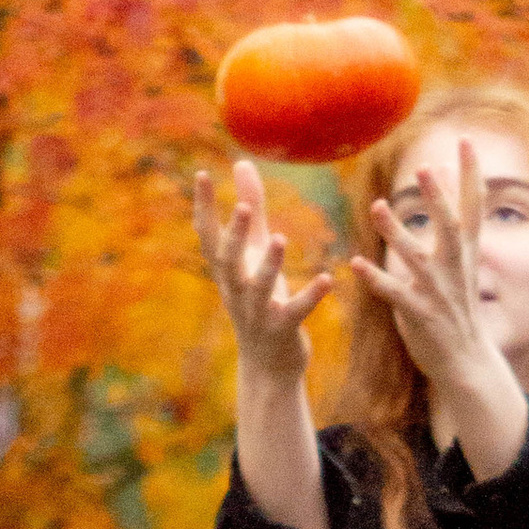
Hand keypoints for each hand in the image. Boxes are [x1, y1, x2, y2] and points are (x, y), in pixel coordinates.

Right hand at [192, 157, 334, 381]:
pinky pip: (296, 312)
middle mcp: (236, 290)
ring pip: (259, 288)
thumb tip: (241, 162)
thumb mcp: (252, 255)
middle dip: (234, 236)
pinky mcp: (282, 330)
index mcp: (227, 271)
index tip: (201, 173)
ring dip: (269, 265)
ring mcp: (257, 313)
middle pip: (228, 261)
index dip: (203, 207)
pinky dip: (311, 296)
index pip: (208, 237)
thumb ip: (251, 210)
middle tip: (242, 207)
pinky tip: (327, 279)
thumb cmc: (258, 300)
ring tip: (280, 238)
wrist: (267, 366)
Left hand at [348, 136, 513, 398]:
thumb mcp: (461, 264)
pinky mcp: (419, 314)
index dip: (471, 173)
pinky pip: (394, 293)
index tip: (465, 140)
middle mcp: (455, 266)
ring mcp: (437, 291)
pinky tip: (356, 264)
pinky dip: (375, 279)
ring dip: (396, 232)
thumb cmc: (458, 307)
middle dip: (437, 198)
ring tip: (377, 207)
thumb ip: (450, 227)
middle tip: (424, 169)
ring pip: (415, 257)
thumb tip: (442, 183)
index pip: (473, 205)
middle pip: (448, 225)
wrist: (467, 360)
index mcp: (466, 251)